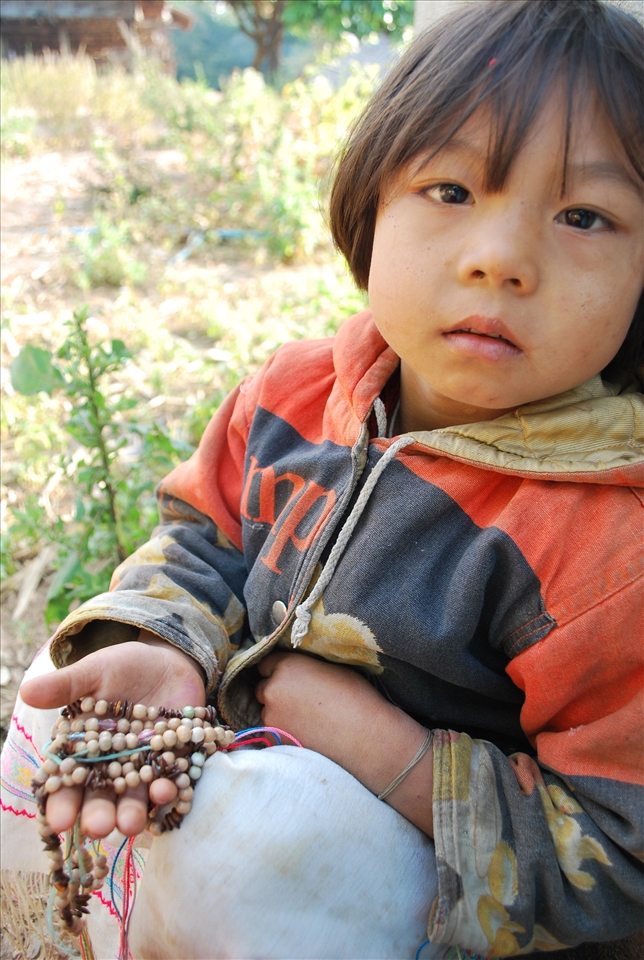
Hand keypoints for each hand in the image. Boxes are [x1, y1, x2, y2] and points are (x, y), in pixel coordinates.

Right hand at [20, 633, 205, 838]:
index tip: (59, 820)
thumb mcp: (94, 672)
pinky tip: (166, 791)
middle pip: (100, 799)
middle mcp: (110, 768)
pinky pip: (171, 784)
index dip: (61, 803)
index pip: (67, 783)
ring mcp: (142, 769)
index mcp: (82, 751)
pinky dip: (168, 790)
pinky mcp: (174, 764)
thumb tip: (26, 691)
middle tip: (98, 827)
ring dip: (133, 813)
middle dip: (98, 816)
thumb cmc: (123, 667)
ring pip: (134, 799)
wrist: (168, 660)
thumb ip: (66, 685)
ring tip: (130, 824)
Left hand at [256, 652, 433, 834]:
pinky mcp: (276, 739)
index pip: (265, 663)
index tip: (289, 676)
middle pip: (263, 687)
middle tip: (298, 698)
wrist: (365, 736)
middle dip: (275, 690)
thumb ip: (304, 668)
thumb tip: (297, 672)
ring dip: (279, 712)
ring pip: (267, 711)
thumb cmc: (356, 697)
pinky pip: (273, 730)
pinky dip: (284, 730)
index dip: (278, 669)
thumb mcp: (330, 668)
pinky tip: (305, 731)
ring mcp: (271, 716)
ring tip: (306, 717)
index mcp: (287, 665)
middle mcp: (272, 688)